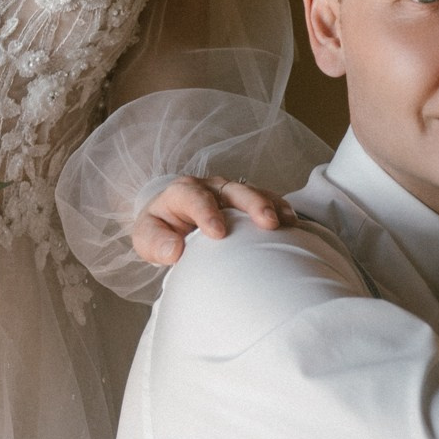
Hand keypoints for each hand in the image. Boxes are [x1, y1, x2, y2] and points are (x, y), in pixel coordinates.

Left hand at [129, 174, 295, 269]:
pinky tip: (292, 222)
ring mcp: (230, 193)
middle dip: (251, 204)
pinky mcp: (246, 202)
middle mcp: (210, 187)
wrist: (169, 220)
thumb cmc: (159, 230)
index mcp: (182, 193)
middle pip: (232, 190)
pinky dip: (280, 209)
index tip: (218, 233)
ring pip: (254, 192)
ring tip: (286, 222)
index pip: (194, 198)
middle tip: (266, 223)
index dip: (207, 213)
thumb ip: (155, 244)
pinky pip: (267, 200)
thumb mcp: (146, 237)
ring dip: (271, 206)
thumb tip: (174, 251)